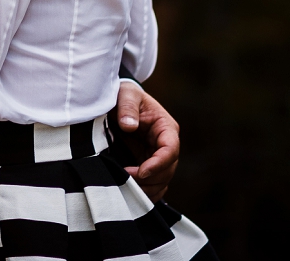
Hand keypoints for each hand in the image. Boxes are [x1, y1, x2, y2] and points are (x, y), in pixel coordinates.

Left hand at [116, 80, 179, 200]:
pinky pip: (153, 185)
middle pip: (167, 170)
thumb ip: (127, 107)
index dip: (158, 164)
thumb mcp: (125, 94)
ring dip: (147, 189)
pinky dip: (145, 193)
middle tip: (125, 180)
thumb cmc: (124, 94)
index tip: (141, 172)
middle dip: (149, 179)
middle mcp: (165, 145)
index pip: (170, 150)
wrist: (118, 101)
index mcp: (166, 127)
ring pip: (162, 181)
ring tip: (125, 188)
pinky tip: (130, 195)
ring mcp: (158, 157)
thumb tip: (129, 126)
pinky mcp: (148, 165)